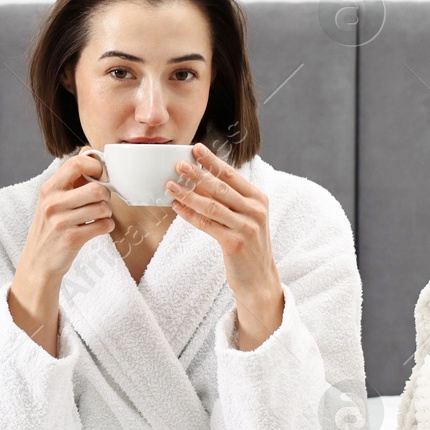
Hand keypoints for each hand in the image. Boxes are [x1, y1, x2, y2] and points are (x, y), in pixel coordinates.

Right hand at [14, 152, 115, 285]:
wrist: (38, 262)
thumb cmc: (50, 228)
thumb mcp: (52, 199)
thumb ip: (70, 177)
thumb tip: (90, 152)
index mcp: (49, 188)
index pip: (76, 163)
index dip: (95, 166)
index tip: (98, 176)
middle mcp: (52, 203)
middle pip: (96, 188)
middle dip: (106, 195)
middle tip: (100, 202)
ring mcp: (61, 222)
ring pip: (103, 207)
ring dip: (107, 213)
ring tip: (98, 216)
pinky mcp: (72, 239)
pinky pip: (104, 225)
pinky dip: (106, 226)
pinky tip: (97, 228)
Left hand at [167, 143, 282, 341]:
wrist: (259, 280)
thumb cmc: (248, 246)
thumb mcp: (244, 218)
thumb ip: (228, 200)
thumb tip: (199, 180)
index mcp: (259, 199)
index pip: (232, 175)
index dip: (213, 161)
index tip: (196, 148)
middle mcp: (256, 210)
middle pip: (221, 188)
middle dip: (198, 174)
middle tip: (179, 164)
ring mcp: (247, 227)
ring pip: (212, 206)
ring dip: (188, 194)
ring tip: (170, 186)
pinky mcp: (235, 244)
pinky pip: (208, 225)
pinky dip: (190, 215)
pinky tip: (177, 208)